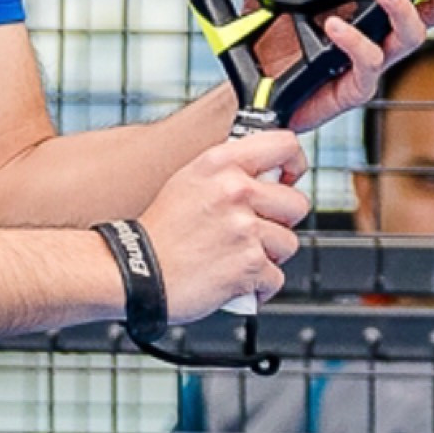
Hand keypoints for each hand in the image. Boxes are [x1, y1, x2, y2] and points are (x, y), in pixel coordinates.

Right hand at [140, 131, 308, 321]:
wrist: (137, 271)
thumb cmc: (160, 232)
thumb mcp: (188, 180)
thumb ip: (228, 171)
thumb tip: (267, 173)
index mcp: (221, 164)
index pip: (285, 146)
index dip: (294, 165)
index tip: (287, 180)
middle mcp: (235, 191)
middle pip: (296, 204)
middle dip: (280, 222)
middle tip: (255, 230)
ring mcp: (244, 229)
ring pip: (288, 244)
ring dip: (269, 256)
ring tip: (239, 256)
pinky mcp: (248, 265)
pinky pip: (275, 278)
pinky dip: (259, 286)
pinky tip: (237, 280)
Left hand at [262, 0, 433, 134]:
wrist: (253, 90)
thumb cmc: (272, 40)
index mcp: (372, 10)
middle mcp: (381, 36)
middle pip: (432, 13)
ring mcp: (371, 64)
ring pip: (409, 38)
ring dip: (402, 9)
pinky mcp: (354, 89)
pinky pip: (367, 65)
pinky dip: (355, 43)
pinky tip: (335, 26)